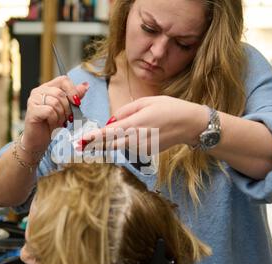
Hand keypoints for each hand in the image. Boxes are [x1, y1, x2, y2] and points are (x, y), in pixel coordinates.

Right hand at [23, 76, 88, 151]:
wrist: (38, 141)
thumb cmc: (51, 125)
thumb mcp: (66, 110)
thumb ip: (74, 97)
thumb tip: (86, 85)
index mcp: (47, 88)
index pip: (63, 80)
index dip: (73, 91)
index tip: (77, 103)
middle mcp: (39, 91)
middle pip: (60, 93)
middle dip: (68, 108)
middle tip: (66, 118)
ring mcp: (33, 100)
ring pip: (55, 102)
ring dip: (61, 115)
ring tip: (58, 122)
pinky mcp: (32, 110)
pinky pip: (50, 111)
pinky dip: (54, 120)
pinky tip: (51, 124)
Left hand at [80, 96, 207, 152]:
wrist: (190, 124)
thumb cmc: (170, 108)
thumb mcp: (146, 102)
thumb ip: (125, 112)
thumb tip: (111, 121)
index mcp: (135, 124)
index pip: (108, 133)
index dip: (93, 138)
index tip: (81, 141)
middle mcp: (137, 139)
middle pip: (110, 144)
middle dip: (98, 142)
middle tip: (84, 142)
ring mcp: (142, 148)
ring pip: (120, 146)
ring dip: (115, 141)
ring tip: (125, 131)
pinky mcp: (147, 153)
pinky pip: (131, 148)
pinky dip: (129, 142)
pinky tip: (141, 133)